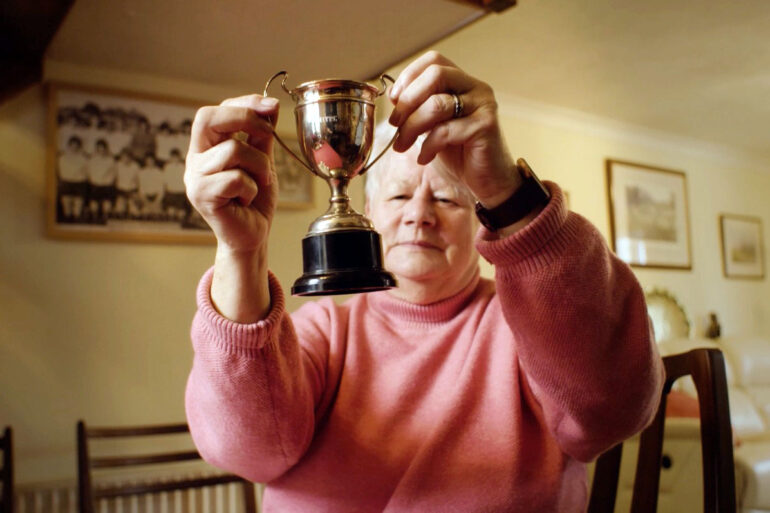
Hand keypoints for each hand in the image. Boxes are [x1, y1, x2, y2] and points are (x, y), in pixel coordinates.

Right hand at [185, 95, 278, 253]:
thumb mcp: (262, 160)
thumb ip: (261, 135)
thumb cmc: (255, 200)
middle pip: (207, 117)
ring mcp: (195, 178)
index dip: (244, 103)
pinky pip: (234, 178)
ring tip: (260, 182)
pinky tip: (246, 200)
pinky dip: (250, 188)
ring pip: (231, 150)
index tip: (271, 107)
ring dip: (258, 165)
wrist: (252, 236)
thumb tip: (271, 105)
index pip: (216, 110)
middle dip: (244, 118)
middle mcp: (195, 159)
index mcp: (206, 147)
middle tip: (266, 135)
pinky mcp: (201, 196)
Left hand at [388, 51, 519, 207]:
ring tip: (402, 145)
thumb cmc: (460, 154)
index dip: (409, 76)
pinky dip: (427, 146)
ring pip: (436, 104)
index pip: (434, 61)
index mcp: (463, 83)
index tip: (394, 100)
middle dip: (408, 100)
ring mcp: (483, 105)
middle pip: (435, 74)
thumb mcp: (432, 126)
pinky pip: (445, 130)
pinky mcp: (485, 126)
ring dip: (411, 126)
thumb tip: (393, 94)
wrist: (487, 181)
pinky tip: (424, 158)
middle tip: (395, 124)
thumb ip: (418, 108)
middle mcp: (476, 88)